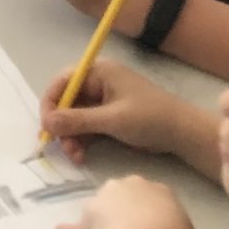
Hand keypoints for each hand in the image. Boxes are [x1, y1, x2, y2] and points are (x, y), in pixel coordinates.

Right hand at [40, 57, 210, 167]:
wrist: (182, 134)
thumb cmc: (150, 118)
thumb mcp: (112, 119)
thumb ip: (78, 120)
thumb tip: (46, 123)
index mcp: (99, 72)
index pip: (63, 82)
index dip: (51, 103)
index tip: (46, 126)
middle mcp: (98, 84)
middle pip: (67, 102)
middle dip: (62, 125)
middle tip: (60, 146)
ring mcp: (103, 102)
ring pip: (75, 118)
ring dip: (71, 137)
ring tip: (74, 156)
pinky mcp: (108, 118)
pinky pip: (86, 128)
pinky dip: (81, 141)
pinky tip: (81, 156)